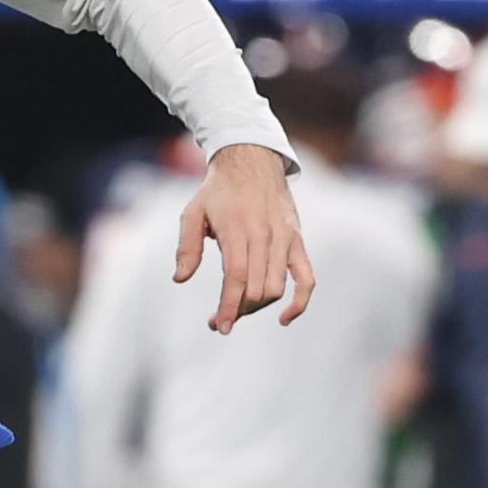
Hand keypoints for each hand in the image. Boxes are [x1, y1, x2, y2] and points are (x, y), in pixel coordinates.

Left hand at [174, 141, 313, 334]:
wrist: (253, 163)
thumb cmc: (218, 191)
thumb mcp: (192, 213)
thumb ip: (186, 247)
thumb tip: (180, 279)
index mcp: (237, 230)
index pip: (236, 277)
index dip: (229, 305)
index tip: (218, 325)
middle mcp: (264, 236)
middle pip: (256, 287)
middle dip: (238, 310)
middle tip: (219, 319)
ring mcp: (285, 240)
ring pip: (276, 287)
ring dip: (257, 307)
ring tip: (238, 311)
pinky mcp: (297, 241)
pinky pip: (306, 278)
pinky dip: (300, 301)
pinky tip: (284, 318)